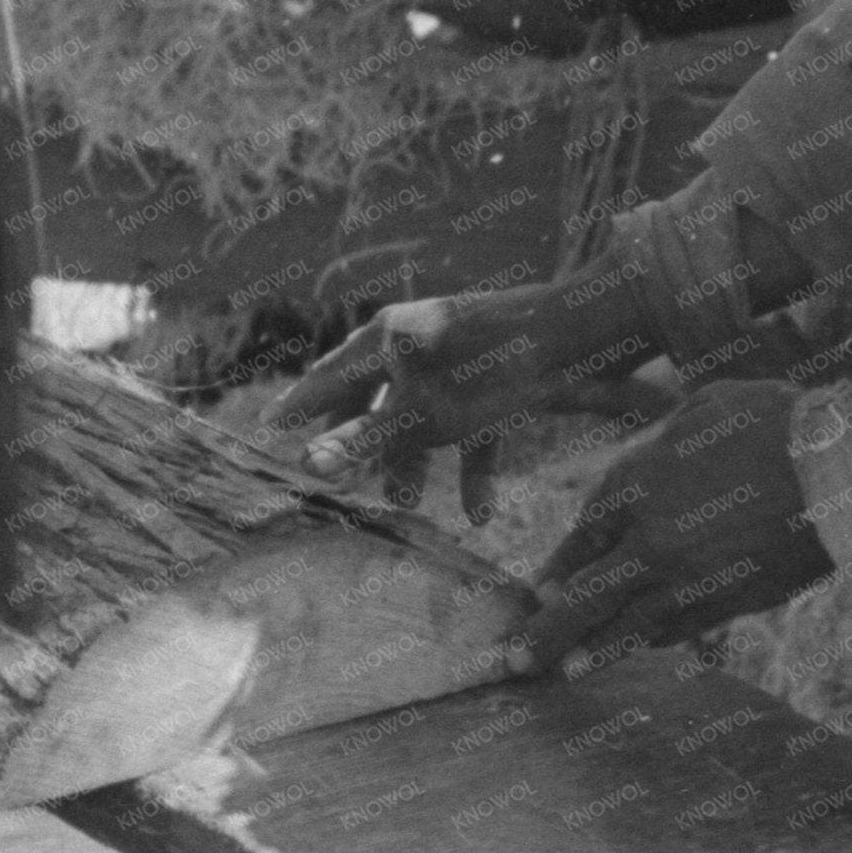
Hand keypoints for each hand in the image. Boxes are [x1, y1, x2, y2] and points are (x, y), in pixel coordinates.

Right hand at [267, 273, 662, 515]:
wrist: (580, 339)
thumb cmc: (494, 368)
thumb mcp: (423, 413)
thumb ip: (366, 441)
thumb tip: (308, 463)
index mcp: (390, 338)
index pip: (331, 376)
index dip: (302, 405)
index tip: (271, 426)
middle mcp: (420, 345)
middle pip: (374, 397)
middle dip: (359, 441)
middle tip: (333, 472)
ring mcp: (460, 363)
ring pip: (423, 419)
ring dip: (414, 462)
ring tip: (407, 504)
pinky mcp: (499, 383)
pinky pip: (474, 431)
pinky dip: (473, 470)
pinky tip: (481, 514)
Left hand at [517, 378, 829, 673]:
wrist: (838, 470)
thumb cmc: (773, 422)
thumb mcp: (703, 407)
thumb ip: (666, 438)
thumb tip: (659, 449)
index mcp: (633, 484)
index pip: (582, 536)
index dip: (559, 566)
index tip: (539, 589)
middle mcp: (648, 540)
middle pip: (585, 596)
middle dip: (547, 631)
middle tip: (513, 659)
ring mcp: (687, 579)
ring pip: (627, 626)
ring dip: (591, 652)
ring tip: (562, 673)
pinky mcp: (727, 603)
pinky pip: (676, 628)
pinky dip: (651, 640)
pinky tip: (636, 648)